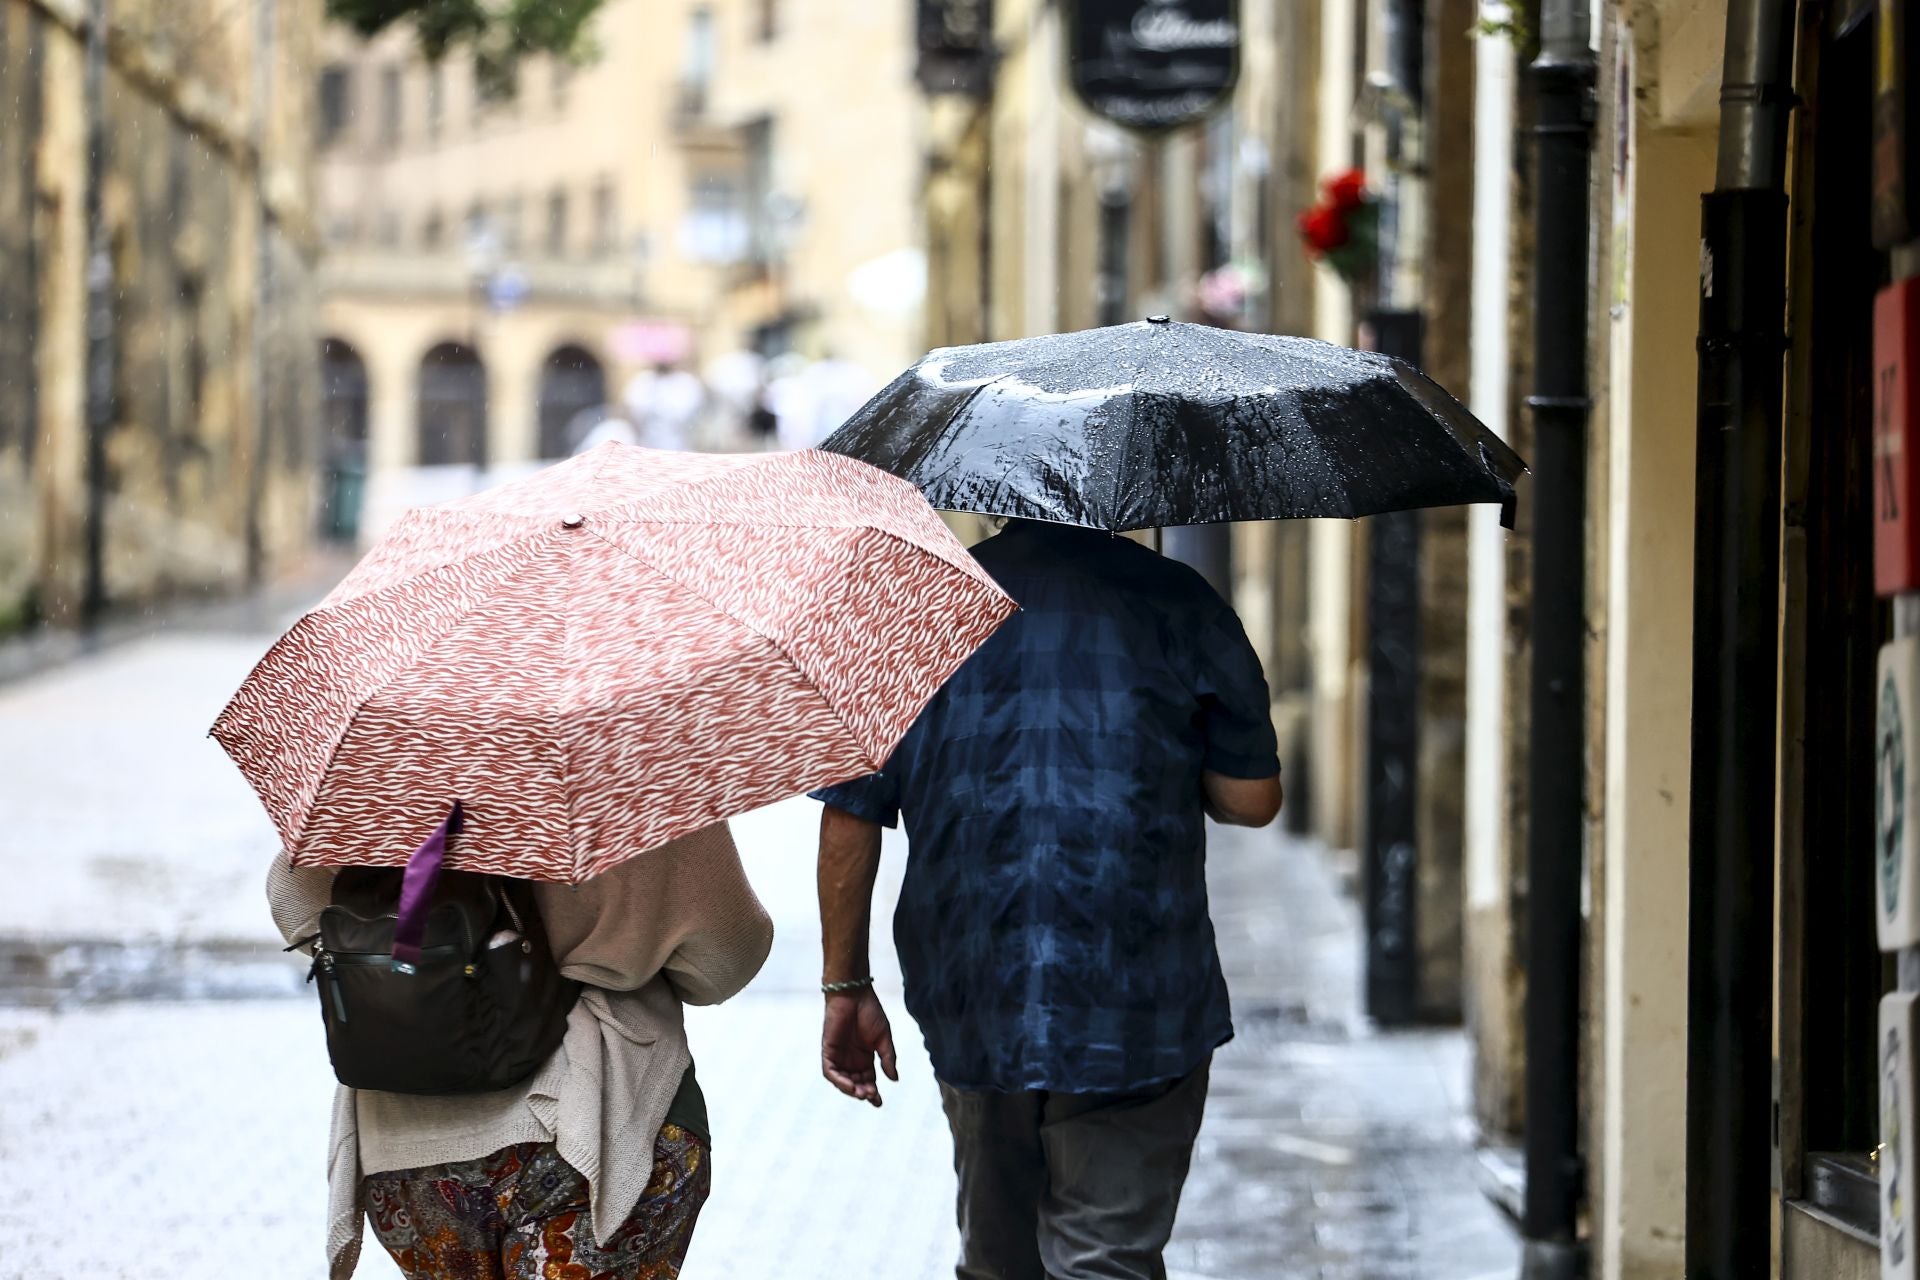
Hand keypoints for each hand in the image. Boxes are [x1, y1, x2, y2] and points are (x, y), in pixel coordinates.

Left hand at [821, 986, 898, 1106]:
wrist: (854, 993)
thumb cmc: (870, 1012)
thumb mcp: (883, 1038)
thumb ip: (887, 1058)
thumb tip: (894, 1079)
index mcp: (865, 1057)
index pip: (868, 1080)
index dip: (872, 1093)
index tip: (879, 1103)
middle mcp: (851, 1059)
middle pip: (856, 1083)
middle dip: (863, 1092)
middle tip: (871, 1095)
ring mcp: (839, 1056)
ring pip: (842, 1081)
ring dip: (851, 1089)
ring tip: (862, 1092)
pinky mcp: (828, 1050)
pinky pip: (830, 1072)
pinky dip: (839, 1080)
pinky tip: (849, 1085)